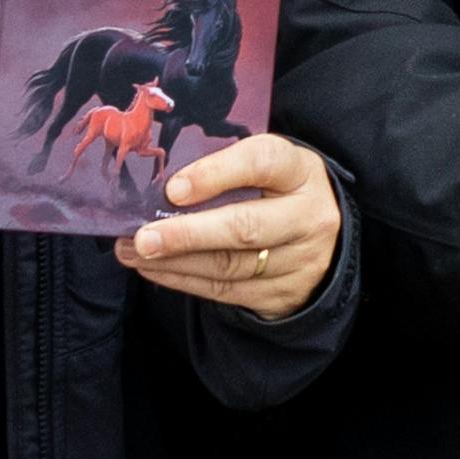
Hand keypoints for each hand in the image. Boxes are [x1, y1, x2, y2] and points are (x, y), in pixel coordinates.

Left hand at [124, 133, 342, 320]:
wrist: (325, 238)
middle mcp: (307, 217)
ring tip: (134, 251)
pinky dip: (184, 280)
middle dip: (186, 234)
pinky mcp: (282, 295)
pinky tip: (155, 269)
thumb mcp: (267, 166)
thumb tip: (162, 187)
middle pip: (245, 227)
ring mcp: (298, 261)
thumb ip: (225, 168)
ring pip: (229, 265)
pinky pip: (226, 291)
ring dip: (174, 261)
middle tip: (142, 237)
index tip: (174, 189)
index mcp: (300, 171)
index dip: (215, 174)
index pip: (262, 163)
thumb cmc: (279, 190)